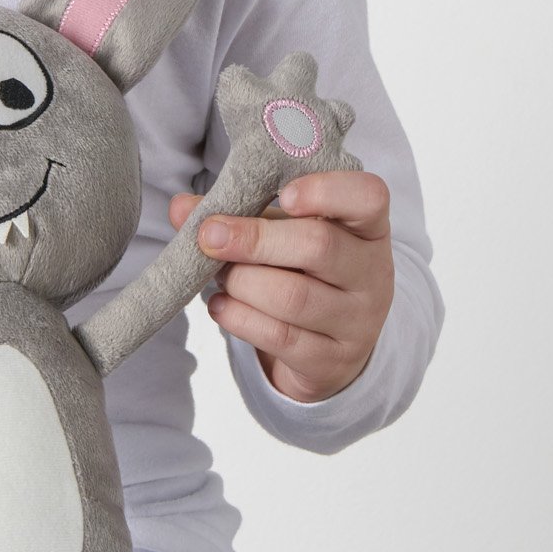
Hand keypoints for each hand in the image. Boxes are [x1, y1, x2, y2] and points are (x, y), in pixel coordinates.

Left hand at [169, 172, 394, 403]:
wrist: (332, 346)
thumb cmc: (304, 271)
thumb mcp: (281, 233)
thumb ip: (238, 213)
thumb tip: (181, 208)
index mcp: (366, 227)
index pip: (368, 197)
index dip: (326, 191)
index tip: (284, 194)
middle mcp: (371, 272)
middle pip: (318, 246)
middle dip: (254, 239)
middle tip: (209, 236)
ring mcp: (357, 320)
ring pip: (293, 296)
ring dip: (241, 281)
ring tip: (216, 274)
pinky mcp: (332, 360)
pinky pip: (280, 337)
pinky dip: (239, 318)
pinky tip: (220, 306)